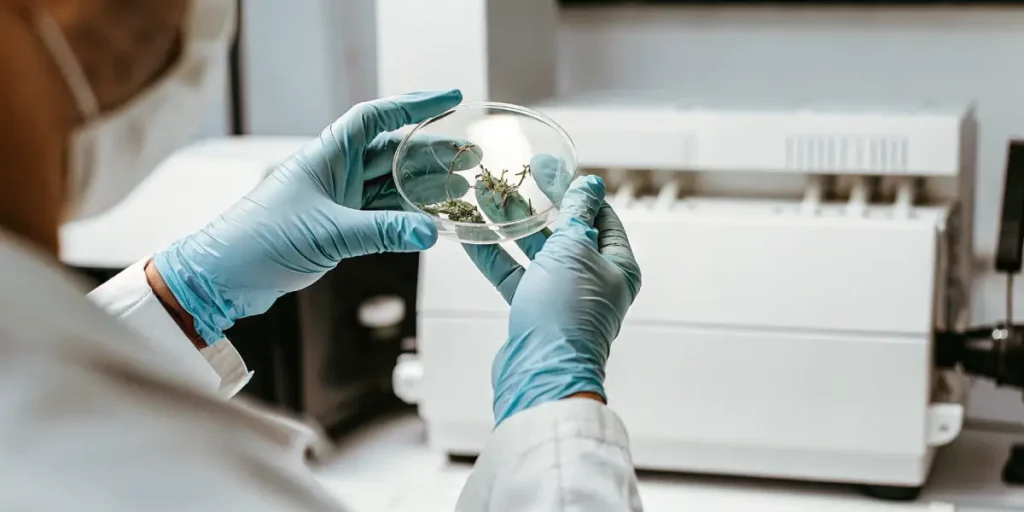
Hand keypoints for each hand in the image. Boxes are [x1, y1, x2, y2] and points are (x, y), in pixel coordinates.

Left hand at [153, 90, 478, 344]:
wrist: (225, 276)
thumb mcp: (329, 234)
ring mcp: (337, 199)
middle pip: (394, 152)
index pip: (378, 117)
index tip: (451, 100)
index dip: (415, 105)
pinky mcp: (337, 226)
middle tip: (472, 158)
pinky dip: (408, 215)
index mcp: (327, 155)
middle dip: (434, 153)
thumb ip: (383, 232)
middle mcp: (335, 171)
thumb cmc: (262, 241)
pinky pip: (383, 214)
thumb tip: (431, 232)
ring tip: (463, 187)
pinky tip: (433, 219)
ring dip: (425, 185)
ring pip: (392, 185)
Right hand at [464, 173, 641, 424]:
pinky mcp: (535, 311)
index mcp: (618, 266)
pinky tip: (472, 235)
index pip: (603, 217)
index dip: (578, 190)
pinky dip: (496, 256)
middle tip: (515, 178)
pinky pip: (515, 275)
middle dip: (539, 205)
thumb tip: (590, 185)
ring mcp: (563, 297)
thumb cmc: (566, 311)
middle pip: (567, 232)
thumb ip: (577, 213)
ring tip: (487, 198)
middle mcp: (594, 281)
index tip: (552, 168)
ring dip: (513, 226)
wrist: (542, 372)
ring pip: (537, 253)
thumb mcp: (574, 249)